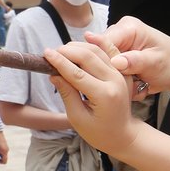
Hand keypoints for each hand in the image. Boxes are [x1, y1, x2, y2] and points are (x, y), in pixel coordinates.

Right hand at [45, 41, 141, 156]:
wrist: (124, 135)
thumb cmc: (99, 132)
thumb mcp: (78, 118)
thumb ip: (67, 94)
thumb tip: (53, 74)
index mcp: (104, 95)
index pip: (77, 73)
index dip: (59, 62)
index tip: (45, 53)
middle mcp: (115, 81)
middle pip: (88, 57)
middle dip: (67, 51)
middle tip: (51, 52)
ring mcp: (120, 75)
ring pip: (98, 50)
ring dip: (78, 46)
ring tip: (62, 50)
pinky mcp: (122, 71)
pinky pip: (110, 51)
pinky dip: (99, 42)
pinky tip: (86, 36)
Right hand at [86, 16, 169, 98]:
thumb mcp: (156, 62)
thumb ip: (134, 61)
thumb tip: (114, 61)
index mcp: (128, 28)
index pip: (100, 43)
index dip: (102, 62)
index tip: (115, 78)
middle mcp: (118, 34)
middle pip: (99, 56)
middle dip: (113, 74)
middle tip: (134, 83)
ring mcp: (116, 47)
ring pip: (103, 67)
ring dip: (118, 80)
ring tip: (137, 84)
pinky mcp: (116, 58)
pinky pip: (109, 73)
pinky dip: (121, 82)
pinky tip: (135, 84)